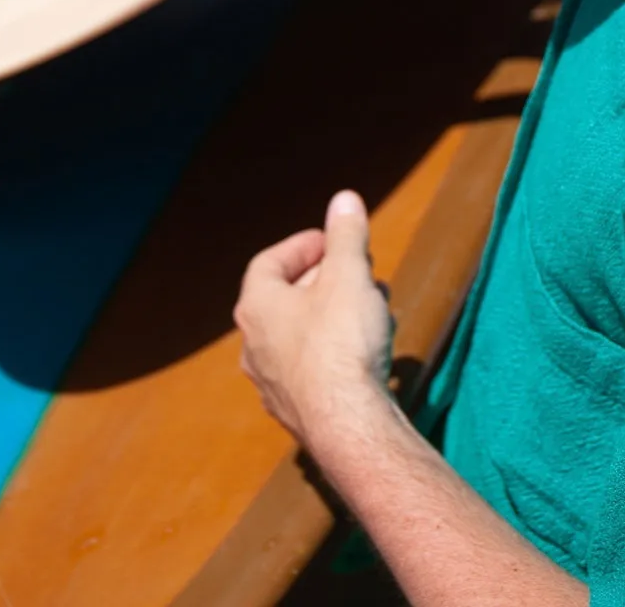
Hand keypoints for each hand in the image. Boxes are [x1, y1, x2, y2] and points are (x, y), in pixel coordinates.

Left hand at [235, 190, 393, 452]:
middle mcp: (254, 346)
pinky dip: (336, 351)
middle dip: (325, 279)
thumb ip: (346, 235)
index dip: (301, 246)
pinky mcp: (296, 412)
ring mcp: (272, 384)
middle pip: (286, 299)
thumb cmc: (341, 342)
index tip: (332, 242)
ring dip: (334, 315)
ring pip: (301, 336)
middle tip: (358, 271)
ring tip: (371, 307)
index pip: (269, 262)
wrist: (347, 426)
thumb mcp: (348, 275)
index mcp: (257, 307)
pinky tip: (367, 352)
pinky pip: (313, 369)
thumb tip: (344, 198)